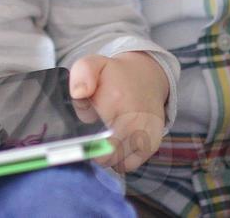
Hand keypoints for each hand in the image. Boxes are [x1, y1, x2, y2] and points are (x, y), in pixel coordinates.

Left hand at [69, 52, 168, 172]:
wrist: (146, 77)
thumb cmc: (114, 75)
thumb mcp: (93, 64)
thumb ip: (81, 73)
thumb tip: (79, 93)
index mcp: (116, 99)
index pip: (95, 137)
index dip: (83, 143)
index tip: (78, 140)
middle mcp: (135, 120)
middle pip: (105, 155)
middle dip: (92, 151)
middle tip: (88, 138)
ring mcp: (146, 135)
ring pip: (116, 162)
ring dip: (105, 156)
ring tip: (102, 137)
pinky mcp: (152, 145)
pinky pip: (127, 165)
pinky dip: (118, 160)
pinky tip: (114, 143)